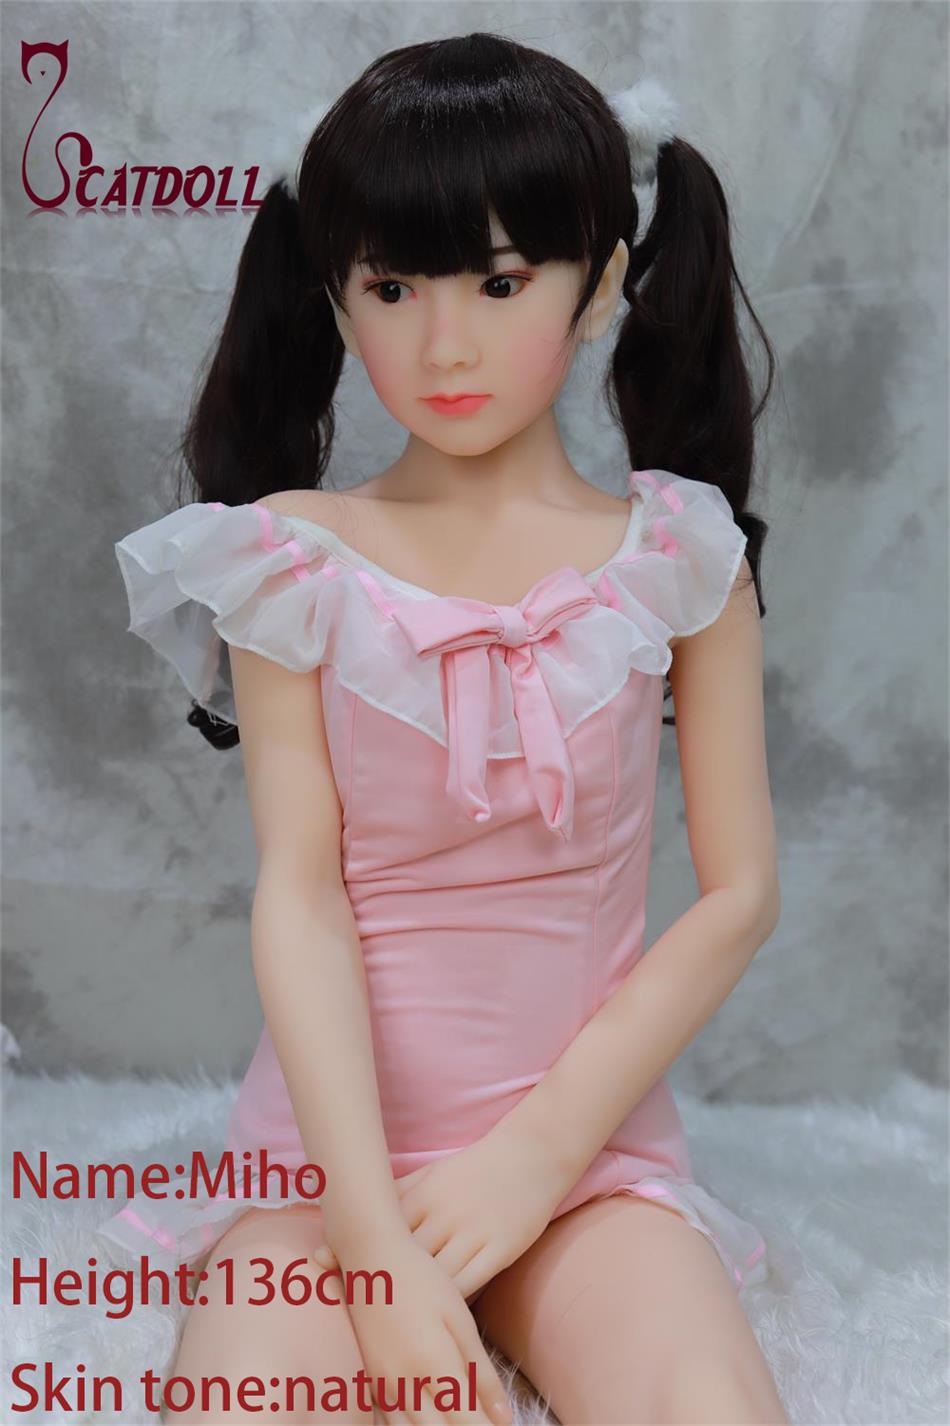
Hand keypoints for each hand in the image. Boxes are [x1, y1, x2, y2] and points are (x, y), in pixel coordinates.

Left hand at [315, 1120, 576, 1302]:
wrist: (530, 1156)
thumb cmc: (473, 1168)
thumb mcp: (432, 1172)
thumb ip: (397, 1194)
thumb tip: (355, 1205)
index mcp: (423, 1195)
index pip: (381, 1224)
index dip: (351, 1245)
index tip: (320, 1264)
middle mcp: (442, 1215)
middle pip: (402, 1255)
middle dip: (374, 1280)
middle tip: (345, 1307)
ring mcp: (471, 1234)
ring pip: (433, 1278)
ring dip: (409, 1304)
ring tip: (383, 1330)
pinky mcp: (499, 1250)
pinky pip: (469, 1285)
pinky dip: (449, 1307)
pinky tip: (433, 1327)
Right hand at [333, 1226, 513, 1425]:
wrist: (371, 1257)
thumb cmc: (422, 1282)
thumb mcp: (460, 1321)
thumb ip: (481, 1373)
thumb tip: (503, 1418)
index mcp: (434, 1367)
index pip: (467, 1422)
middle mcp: (404, 1386)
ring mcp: (382, 1388)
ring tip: (460, 1424)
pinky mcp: (370, 1385)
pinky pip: (390, 1425)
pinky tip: (428, 1423)